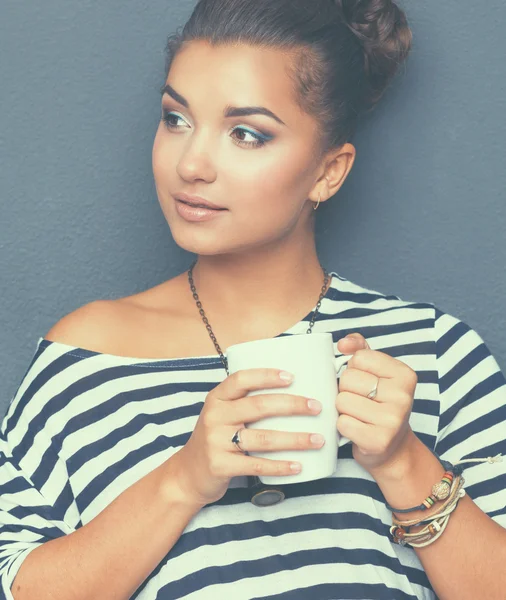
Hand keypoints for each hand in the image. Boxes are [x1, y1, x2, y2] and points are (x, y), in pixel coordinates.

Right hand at [170, 369, 324, 506]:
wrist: (188, 474)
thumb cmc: (216, 438)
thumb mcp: (222, 414)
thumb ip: (246, 402)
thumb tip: (294, 391)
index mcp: (217, 398)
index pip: (241, 379)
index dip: (267, 375)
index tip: (292, 377)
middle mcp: (215, 416)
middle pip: (259, 406)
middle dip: (293, 405)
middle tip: (317, 407)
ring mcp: (216, 442)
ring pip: (263, 438)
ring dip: (295, 439)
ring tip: (318, 439)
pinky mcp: (221, 465)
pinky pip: (257, 465)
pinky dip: (280, 466)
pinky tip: (298, 466)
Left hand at [336, 333, 418, 475]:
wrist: (391, 446)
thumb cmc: (379, 403)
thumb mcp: (376, 372)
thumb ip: (360, 349)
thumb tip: (343, 342)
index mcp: (404, 374)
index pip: (359, 358)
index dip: (354, 369)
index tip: (366, 382)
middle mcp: (403, 396)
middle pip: (348, 379)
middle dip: (346, 390)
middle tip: (361, 401)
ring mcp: (392, 420)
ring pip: (342, 400)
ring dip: (343, 409)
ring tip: (359, 415)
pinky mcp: (379, 441)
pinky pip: (342, 423)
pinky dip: (343, 426)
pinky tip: (357, 429)